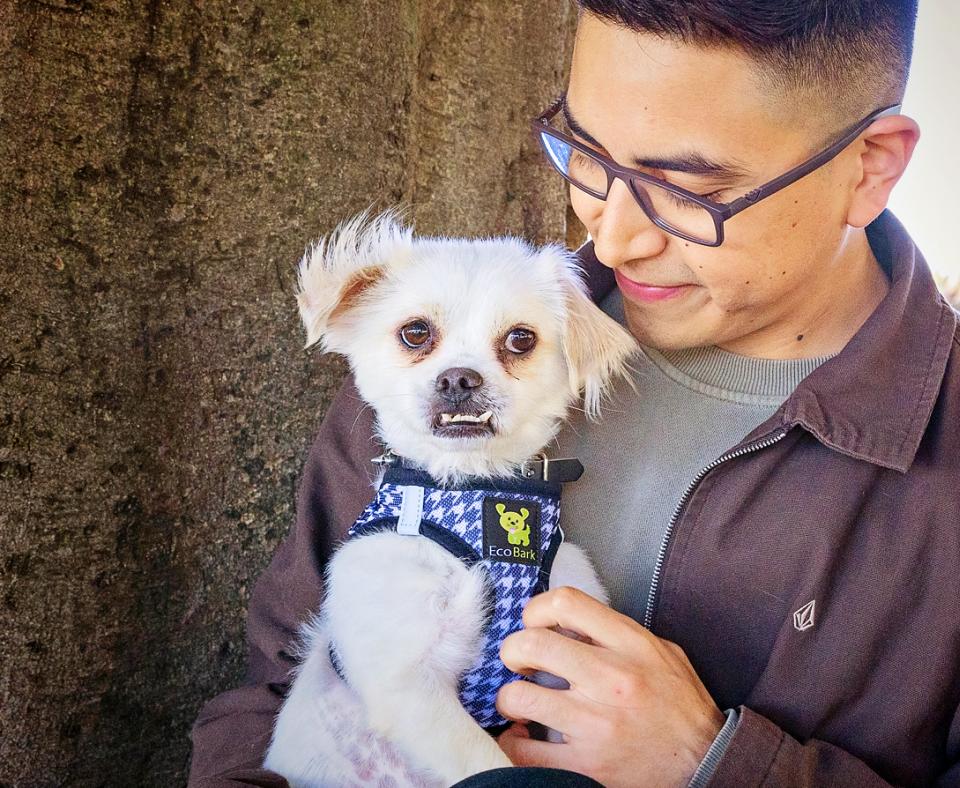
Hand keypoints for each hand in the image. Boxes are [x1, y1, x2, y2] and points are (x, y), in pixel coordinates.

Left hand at [495, 587, 724, 787]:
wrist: (707, 764)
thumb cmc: (681, 705)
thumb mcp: (661, 652)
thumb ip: (616, 632)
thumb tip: (568, 622)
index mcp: (630, 645)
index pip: (566, 603)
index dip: (536, 608)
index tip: (533, 623)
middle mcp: (611, 679)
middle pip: (531, 645)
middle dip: (512, 651)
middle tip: (518, 662)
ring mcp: (596, 724)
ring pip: (518, 697)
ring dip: (509, 698)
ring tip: (519, 701)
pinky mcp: (586, 765)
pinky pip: (523, 751)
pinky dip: (512, 743)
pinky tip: (521, 737)